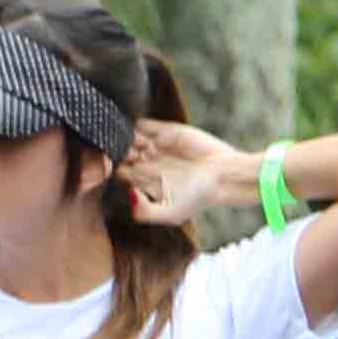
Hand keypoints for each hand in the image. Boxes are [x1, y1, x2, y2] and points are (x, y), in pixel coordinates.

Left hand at [124, 118, 248, 222]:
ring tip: (136, 144)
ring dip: (127, 138)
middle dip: (117, 150)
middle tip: (123, 151)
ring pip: (130, 137)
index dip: (113, 167)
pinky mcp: (168, 131)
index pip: (119, 171)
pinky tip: (139, 131)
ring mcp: (156, 146)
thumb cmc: (198, 198)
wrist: (224, 176)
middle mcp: (146, 163)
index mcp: (143, 182)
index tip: (116, 165)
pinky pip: (146, 125)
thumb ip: (144, 212)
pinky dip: (138, 126)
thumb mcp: (170, 214)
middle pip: (121, 152)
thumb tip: (127, 194)